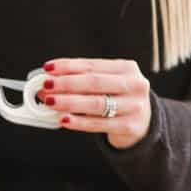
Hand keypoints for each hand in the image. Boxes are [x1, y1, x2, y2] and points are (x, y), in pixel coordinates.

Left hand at [36, 57, 151, 148]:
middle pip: (94, 82)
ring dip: (69, 102)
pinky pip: (99, 124)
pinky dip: (79, 122)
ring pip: (96, 103)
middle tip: (46, 85)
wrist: (144, 124)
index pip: (93, 65)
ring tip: (50, 101)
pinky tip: (63, 119)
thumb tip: (48, 82)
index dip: (68, 66)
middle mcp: (134, 85)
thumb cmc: (118, 99)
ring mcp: (134, 106)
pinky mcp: (129, 126)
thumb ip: (82, 81)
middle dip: (66, 83)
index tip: (48, 68)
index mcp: (127, 68)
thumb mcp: (107, 84)